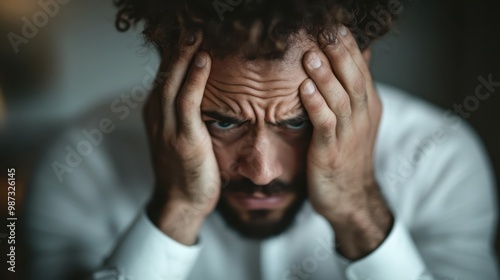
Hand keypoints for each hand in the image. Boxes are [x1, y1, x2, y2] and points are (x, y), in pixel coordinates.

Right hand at [144, 31, 219, 244]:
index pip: (164, 74)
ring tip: (194, 32)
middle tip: (189, 23)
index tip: (186, 32)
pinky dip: (193, 78)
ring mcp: (166, 126)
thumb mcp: (180, 135)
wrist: (181, 202)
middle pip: (164, 72)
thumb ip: (184, 112)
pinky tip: (202, 59)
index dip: (174, 52)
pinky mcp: (183, 138)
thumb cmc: (186, 169)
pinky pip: (187, 101)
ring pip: (172, 82)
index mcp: (156, 112)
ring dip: (183, 54)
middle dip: (176, 46)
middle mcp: (156, 115)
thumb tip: (200, 91)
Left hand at [299, 26, 392, 258]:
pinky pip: (325, 126)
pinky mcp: (331, 153)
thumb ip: (351, 91)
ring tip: (311, 55)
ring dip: (326, 77)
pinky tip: (304, 89)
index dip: (350, 48)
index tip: (337, 26)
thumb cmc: (347, 155)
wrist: (350, 197)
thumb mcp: (355, 120)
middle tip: (328, 30)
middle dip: (341, 54)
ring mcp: (348, 136)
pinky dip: (316, 106)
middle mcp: (361, 118)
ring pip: (341, 100)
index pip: (361, 70)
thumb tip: (356, 58)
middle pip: (354, 80)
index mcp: (367, 107)